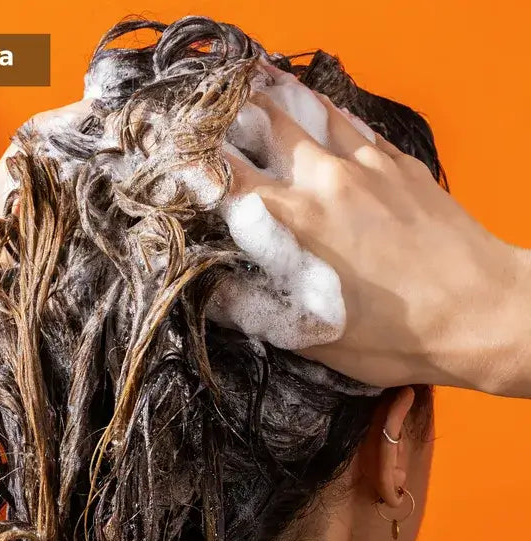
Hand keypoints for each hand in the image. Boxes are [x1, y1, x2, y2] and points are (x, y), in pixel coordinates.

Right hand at [214, 80, 518, 390]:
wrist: (483, 312)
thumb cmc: (398, 335)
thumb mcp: (313, 336)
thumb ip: (255, 308)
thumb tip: (211, 293)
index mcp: (293, 223)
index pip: (226, 176)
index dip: (193, 161)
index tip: (176, 154)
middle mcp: (324, 181)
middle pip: (265, 124)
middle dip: (230, 114)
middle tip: (209, 110)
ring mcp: (367, 165)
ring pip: (310, 111)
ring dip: (276, 99)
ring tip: (252, 87)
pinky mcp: (400, 164)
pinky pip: (353, 125)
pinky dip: (326, 113)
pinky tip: (317, 111)